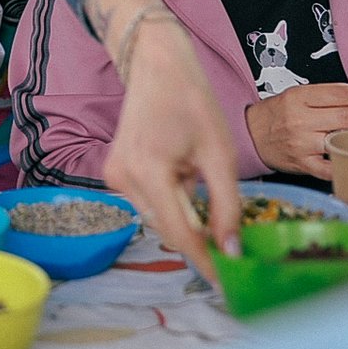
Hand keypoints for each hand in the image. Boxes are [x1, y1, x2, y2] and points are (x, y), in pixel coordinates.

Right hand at [90, 0, 242, 279]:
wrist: (156, 63)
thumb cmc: (192, 101)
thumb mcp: (220, 154)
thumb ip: (226, 206)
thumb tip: (232, 251)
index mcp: (148, 173)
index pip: (181, 236)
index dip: (206, 263)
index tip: (229, 284)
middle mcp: (122, 180)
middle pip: (168, 230)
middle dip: (200, 242)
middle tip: (233, 251)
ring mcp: (114, 177)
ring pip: (159, 218)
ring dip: (186, 218)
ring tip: (208, 195)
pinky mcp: (115, 173)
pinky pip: (150, 202)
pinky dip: (173, 202)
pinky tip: (187, 178)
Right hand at [246, 83, 347, 179]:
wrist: (251, 135)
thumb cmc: (277, 114)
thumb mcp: (296, 95)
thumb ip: (325, 95)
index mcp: (299, 98)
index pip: (339, 94)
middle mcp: (300, 120)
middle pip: (346, 117)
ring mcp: (301, 143)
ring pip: (341, 140)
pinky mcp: (302, 163)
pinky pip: (330, 167)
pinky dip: (347, 163)